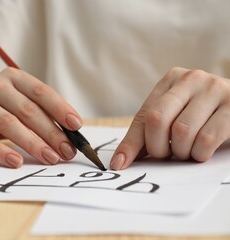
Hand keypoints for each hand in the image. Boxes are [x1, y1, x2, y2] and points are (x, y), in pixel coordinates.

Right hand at [0, 67, 80, 167]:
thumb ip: (42, 114)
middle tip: (67, 151)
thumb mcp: (21, 105)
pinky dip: (1, 151)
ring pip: (9, 123)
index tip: (76, 126)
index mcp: (14, 77)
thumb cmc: (2, 110)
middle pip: (28, 110)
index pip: (41, 92)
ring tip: (50, 158)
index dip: (60, 108)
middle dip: (51, 132)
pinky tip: (16, 162)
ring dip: (32, 143)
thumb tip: (70, 136)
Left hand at [110, 67, 229, 169]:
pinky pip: (207, 138)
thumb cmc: (203, 116)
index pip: (143, 116)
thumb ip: (148, 134)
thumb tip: (120, 161)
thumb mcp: (174, 117)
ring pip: (182, 131)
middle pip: (157, 120)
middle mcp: (191, 79)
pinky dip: (200, 153)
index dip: (131, 144)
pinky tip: (202, 151)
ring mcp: (215, 89)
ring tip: (188, 151)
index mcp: (171, 80)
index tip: (120, 165)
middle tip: (168, 155)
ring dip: (182, 152)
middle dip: (158, 147)